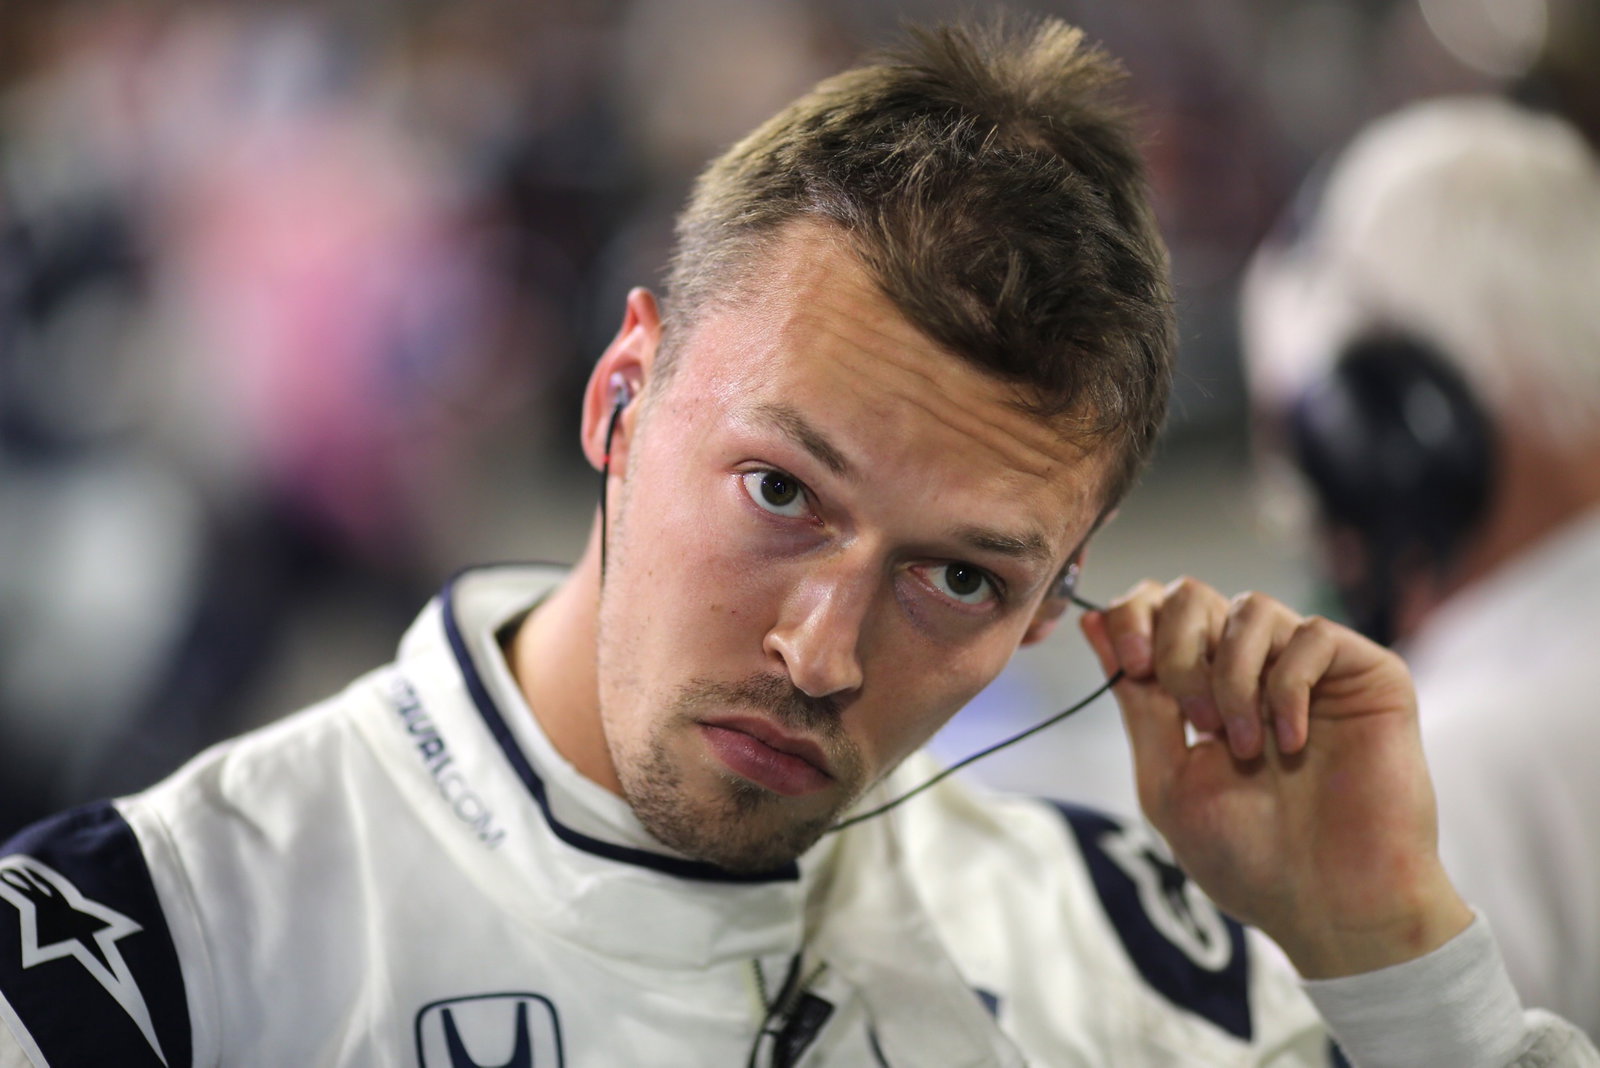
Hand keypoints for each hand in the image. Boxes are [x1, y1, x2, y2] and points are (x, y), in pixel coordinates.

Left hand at [1080, 578, 1472, 977]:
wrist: (1332, 905)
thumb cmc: (1248, 858)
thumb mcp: (1168, 779)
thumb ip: (1136, 701)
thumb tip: (1094, 623)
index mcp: (1199, 689)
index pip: (1155, 610)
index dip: (1132, 617)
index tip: (1131, 664)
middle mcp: (1252, 669)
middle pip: (1194, 595)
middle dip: (1178, 651)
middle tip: (1196, 722)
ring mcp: (1309, 669)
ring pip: (1251, 608)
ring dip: (1232, 675)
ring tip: (1244, 745)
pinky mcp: (1367, 674)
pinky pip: (1311, 635)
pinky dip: (1287, 687)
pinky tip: (1292, 744)